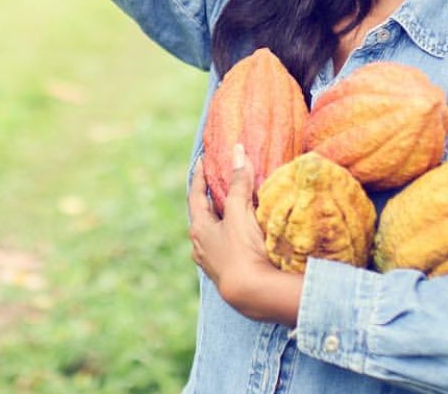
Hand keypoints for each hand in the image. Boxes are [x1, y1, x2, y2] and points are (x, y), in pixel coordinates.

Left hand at [188, 145, 300, 325]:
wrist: (251, 294)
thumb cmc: (241, 250)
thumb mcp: (239, 212)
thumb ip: (238, 182)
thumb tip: (238, 152)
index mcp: (198, 228)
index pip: (195, 194)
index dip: (199, 176)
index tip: (202, 161)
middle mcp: (199, 245)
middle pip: (203, 214)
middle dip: (211, 198)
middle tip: (218, 182)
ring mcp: (210, 262)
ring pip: (213, 233)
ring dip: (221, 219)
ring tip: (232, 207)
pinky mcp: (224, 273)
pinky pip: (224, 247)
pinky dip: (230, 235)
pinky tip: (240, 236)